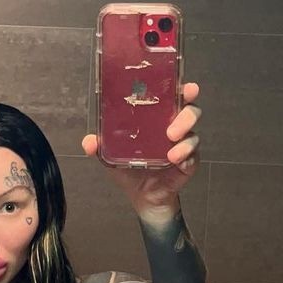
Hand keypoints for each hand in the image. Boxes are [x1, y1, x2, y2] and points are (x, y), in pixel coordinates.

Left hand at [82, 81, 202, 215]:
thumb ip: (99, 147)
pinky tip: (175, 160)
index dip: (181, 89)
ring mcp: (184, 144)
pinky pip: (193, 154)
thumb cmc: (131, 168)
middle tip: (172, 129)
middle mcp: (174, 126)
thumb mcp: (111, 156)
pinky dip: (185, 155)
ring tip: (171, 147)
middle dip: (187, 113)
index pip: (173, 97)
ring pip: (194, 132)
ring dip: (184, 135)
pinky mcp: (190, 161)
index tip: (184, 86)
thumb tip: (88, 142)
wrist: (143, 196)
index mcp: (158, 118)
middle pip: (190, 110)